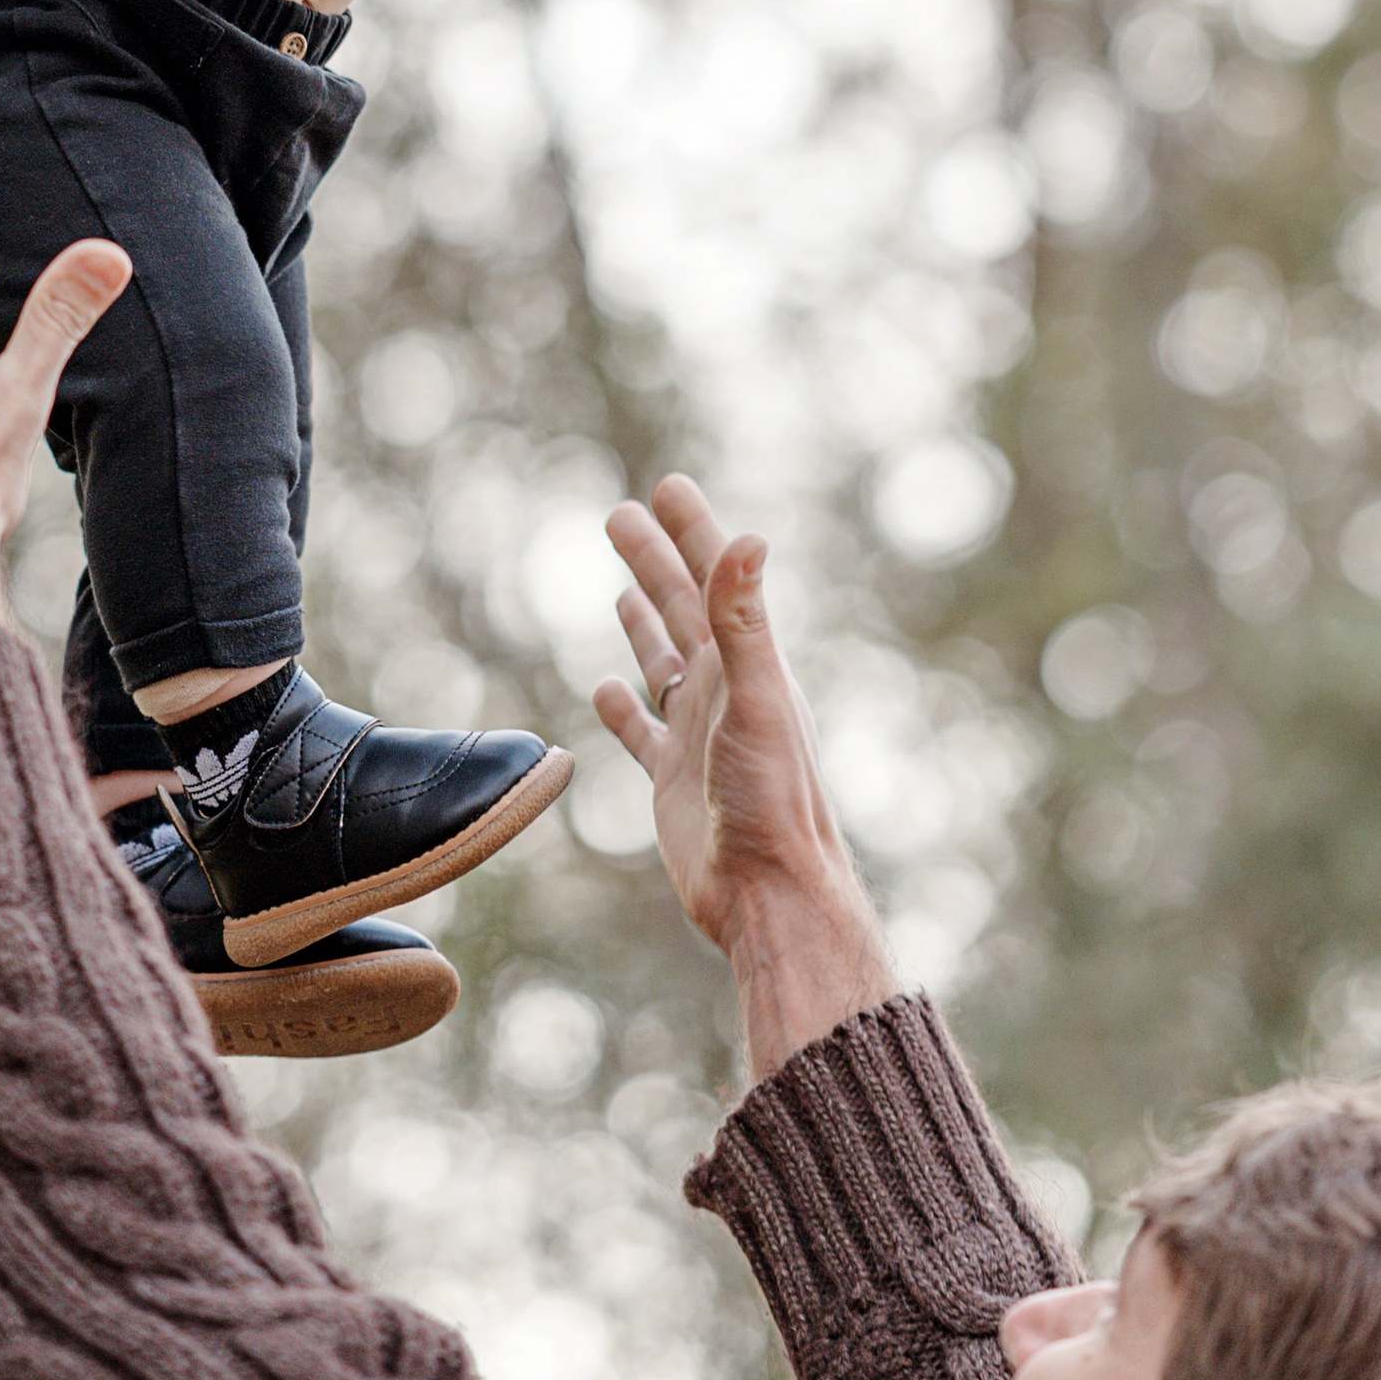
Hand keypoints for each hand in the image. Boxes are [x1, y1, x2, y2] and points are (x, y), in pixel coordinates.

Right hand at [597, 477, 893, 1077]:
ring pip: (664, 663)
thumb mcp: (756, 699)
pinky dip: (624, 707)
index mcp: (746, 665)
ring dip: (644, 621)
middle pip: (682, 609)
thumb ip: (744, 622)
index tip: (667, 486)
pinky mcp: (676, 781)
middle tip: (621, 514)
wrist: (769, 893)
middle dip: (655, 560)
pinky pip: (644, 732)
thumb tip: (747, 537)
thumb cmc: (773, 800)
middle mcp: (724, 692)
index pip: (714, 580)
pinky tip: (607, 689)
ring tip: (623, 586)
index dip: (691, 532)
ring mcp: (699, 736)